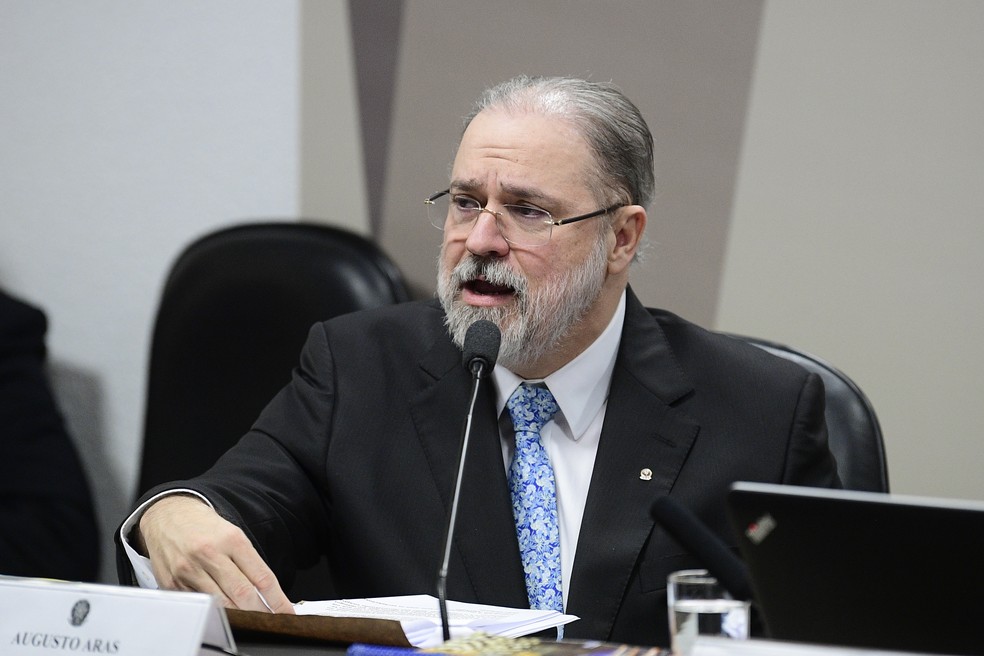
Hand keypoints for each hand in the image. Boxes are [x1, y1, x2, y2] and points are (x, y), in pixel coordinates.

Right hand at [137, 495, 294, 613]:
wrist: (168, 514)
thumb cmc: (204, 526)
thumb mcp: (233, 534)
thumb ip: (248, 562)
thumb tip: (266, 591)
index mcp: (231, 539)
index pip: (261, 577)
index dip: (277, 599)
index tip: (286, 611)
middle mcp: (210, 554)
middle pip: (242, 594)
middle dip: (260, 612)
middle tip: (269, 619)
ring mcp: (189, 570)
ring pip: (221, 603)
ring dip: (239, 616)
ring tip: (250, 619)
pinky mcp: (173, 583)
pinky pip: (199, 604)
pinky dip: (214, 612)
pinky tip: (224, 614)